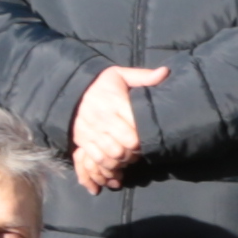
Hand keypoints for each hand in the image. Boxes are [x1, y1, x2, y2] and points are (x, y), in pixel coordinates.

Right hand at [71, 62, 169, 192]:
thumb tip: (165, 72)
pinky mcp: (83, 141)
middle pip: (125, 146)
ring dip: (124, 160)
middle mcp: (102, 118)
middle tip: (141, 149)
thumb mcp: (121, 75)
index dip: (145, 138)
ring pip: (112, 156)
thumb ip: (144, 76)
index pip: (135, 129)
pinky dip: (109, 166)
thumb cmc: (102, 84)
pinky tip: (117, 162)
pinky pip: (97, 159)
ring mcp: (91, 132)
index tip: (149, 137)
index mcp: (114, 102)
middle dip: (136, 152)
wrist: (72, 91)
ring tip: (130, 156)